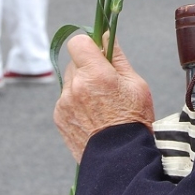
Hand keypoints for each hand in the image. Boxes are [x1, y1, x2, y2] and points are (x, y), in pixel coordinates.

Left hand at [54, 34, 154, 162]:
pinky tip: (92, 116)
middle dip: (88, 67)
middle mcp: (75, 86)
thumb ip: (117, 56)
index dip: (88, 44)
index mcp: (96, 74)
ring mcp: (64, 102)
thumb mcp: (135, 83)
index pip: (78, 42)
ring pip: (70, 81)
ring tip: (100, 104)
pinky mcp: (59, 117)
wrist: (120, 158)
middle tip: (105, 82)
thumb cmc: (133, 120)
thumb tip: (105, 35)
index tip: (98, 52)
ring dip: (81, 85)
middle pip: (75, 62)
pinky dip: (76, 102)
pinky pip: (66, 99)